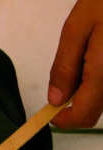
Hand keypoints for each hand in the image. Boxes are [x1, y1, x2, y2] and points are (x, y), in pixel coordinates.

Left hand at [49, 0, 102, 127]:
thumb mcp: (76, 28)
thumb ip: (65, 67)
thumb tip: (55, 99)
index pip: (85, 115)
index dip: (65, 121)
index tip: (51, 113)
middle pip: (97, 110)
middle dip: (76, 102)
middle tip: (66, 76)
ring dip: (90, 89)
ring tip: (89, 53)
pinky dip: (101, 78)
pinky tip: (99, 53)